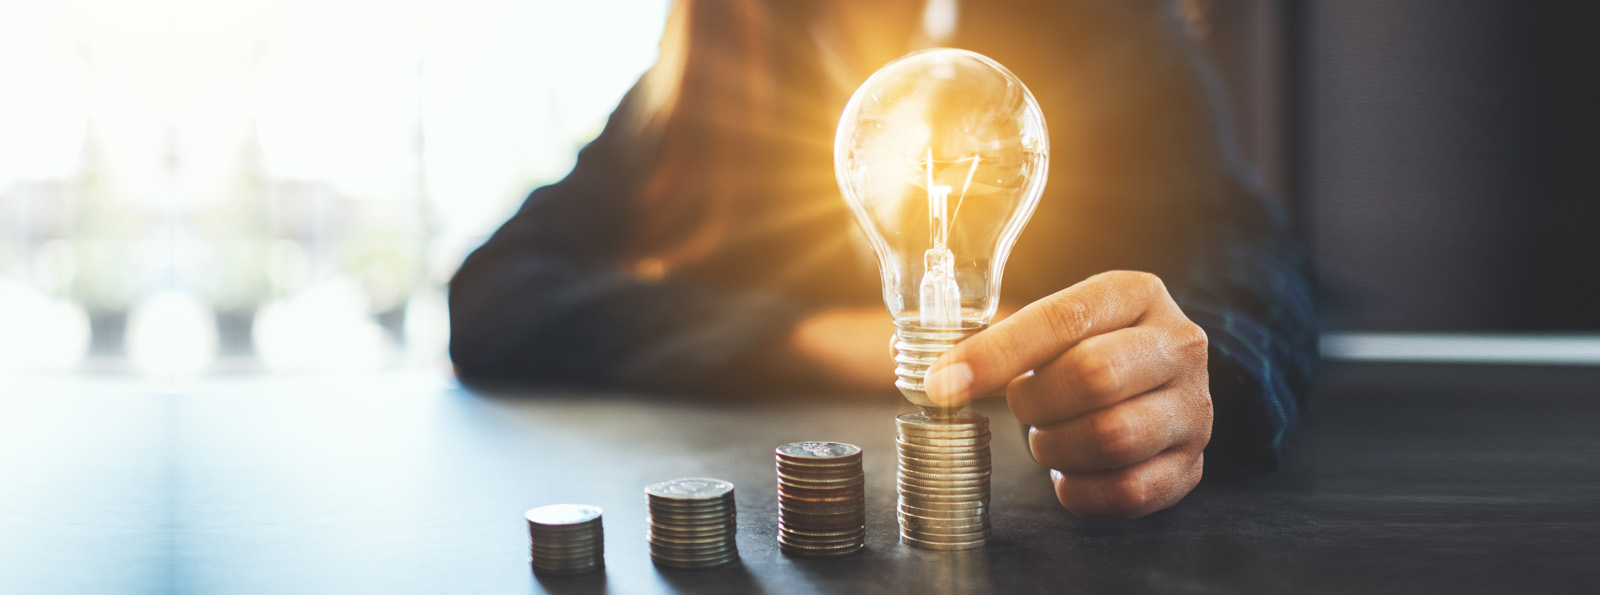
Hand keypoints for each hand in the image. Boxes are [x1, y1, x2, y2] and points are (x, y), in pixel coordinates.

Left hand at [924, 271, 1211, 517]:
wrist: (1156, 383)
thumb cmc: (1090, 349)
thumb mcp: (1059, 325)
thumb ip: (1004, 340)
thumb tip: (938, 377)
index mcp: (1138, 294)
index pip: (1062, 319)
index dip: (995, 354)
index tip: (943, 383)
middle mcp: (1179, 345)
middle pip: (1094, 377)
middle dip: (1036, 403)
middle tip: (1022, 408)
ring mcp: (1194, 407)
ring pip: (1113, 437)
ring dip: (1056, 447)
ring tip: (1048, 438)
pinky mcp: (1193, 464)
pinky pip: (1129, 491)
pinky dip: (1081, 490)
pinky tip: (1068, 473)